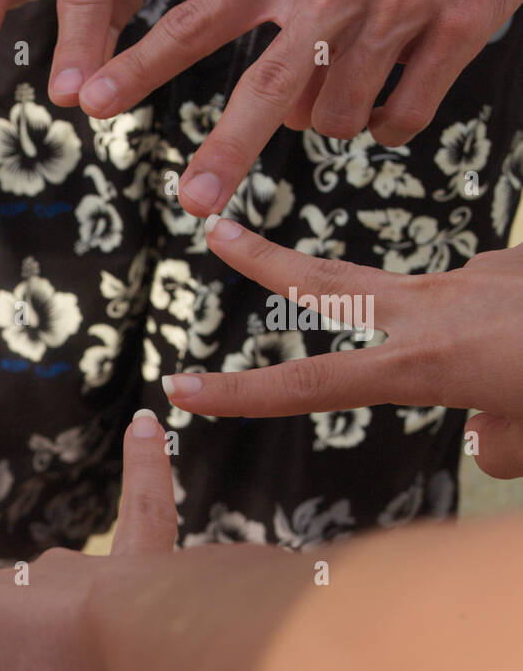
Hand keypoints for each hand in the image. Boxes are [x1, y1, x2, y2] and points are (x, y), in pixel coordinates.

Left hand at [81, 0, 522, 214]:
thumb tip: (269, 93)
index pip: (195, 21)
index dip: (139, 67)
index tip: (92, 100)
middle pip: (265, 90)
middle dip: (224, 152)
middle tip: (194, 200)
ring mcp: (395, 12)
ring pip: (336, 119)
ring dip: (335, 118)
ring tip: (356, 72)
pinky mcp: (455, 30)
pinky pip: (400, 119)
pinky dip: (390, 125)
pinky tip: (396, 91)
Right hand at [166, 218, 522, 479]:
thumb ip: (499, 441)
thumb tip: (488, 428)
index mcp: (429, 362)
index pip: (310, 383)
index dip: (240, 393)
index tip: (180, 390)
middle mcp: (439, 310)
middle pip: (328, 285)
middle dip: (265, 262)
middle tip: (215, 229)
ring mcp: (479, 277)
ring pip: (422, 309)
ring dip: (434, 341)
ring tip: (504, 374)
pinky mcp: (514, 264)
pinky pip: (488, 308)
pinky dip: (503, 337)